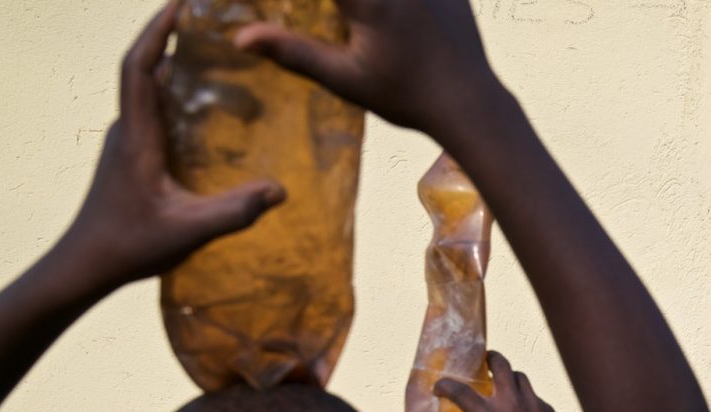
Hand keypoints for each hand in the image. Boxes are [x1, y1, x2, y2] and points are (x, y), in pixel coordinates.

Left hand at [60, 1, 283, 291]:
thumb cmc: (130, 244)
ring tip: (217, 62)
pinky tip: (208, 113)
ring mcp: (128, 143)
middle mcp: (129, 130)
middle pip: (146, 71)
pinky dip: (178, 99)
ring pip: (151, 93)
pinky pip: (156, 114)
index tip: (181, 6)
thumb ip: (234, 211)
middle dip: (174, 42)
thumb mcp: (189, 230)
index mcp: (138, 136)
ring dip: (178, 71)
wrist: (87, 263)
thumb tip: (280, 190)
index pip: (140, 68)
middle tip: (212, 28)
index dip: (157, 32)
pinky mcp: (132, 157)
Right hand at [237, 0, 493, 142]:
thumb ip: (294, 52)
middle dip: (338, 5)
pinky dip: (390, 1)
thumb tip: (240, 38)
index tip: (302, 10)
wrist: (470, 102)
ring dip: (356, 4)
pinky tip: (391, 18)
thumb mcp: (347, 80)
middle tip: (341, 15)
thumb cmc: (406, 97)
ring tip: (353, 17)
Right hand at [435, 351, 570, 411]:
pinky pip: (532, 394)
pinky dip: (523, 396)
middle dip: (490, 357)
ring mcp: (532, 403)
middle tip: (485, 361)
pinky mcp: (546, 408)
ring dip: (508, 376)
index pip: (461, 391)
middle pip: (500, 364)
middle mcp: (511, 403)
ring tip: (503, 384)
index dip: (445, 385)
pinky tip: (520, 409)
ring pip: (519, 376)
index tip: (439, 388)